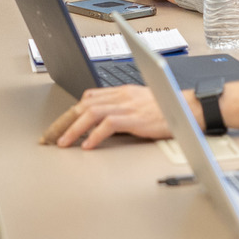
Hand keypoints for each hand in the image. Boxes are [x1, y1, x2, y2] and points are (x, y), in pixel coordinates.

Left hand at [40, 86, 171, 148]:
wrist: (189, 108)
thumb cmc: (170, 109)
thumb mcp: (141, 106)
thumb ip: (122, 111)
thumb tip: (103, 127)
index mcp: (122, 92)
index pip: (87, 99)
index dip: (70, 113)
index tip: (58, 127)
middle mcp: (121, 96)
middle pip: (83, 105)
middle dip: (63, 121)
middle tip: (49, 137)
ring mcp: (127, 105)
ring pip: (90, 113)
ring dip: (72, 129)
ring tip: (62, 143)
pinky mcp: (135, 117)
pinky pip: (108, 124)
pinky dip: (94, 135)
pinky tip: (86, 145)